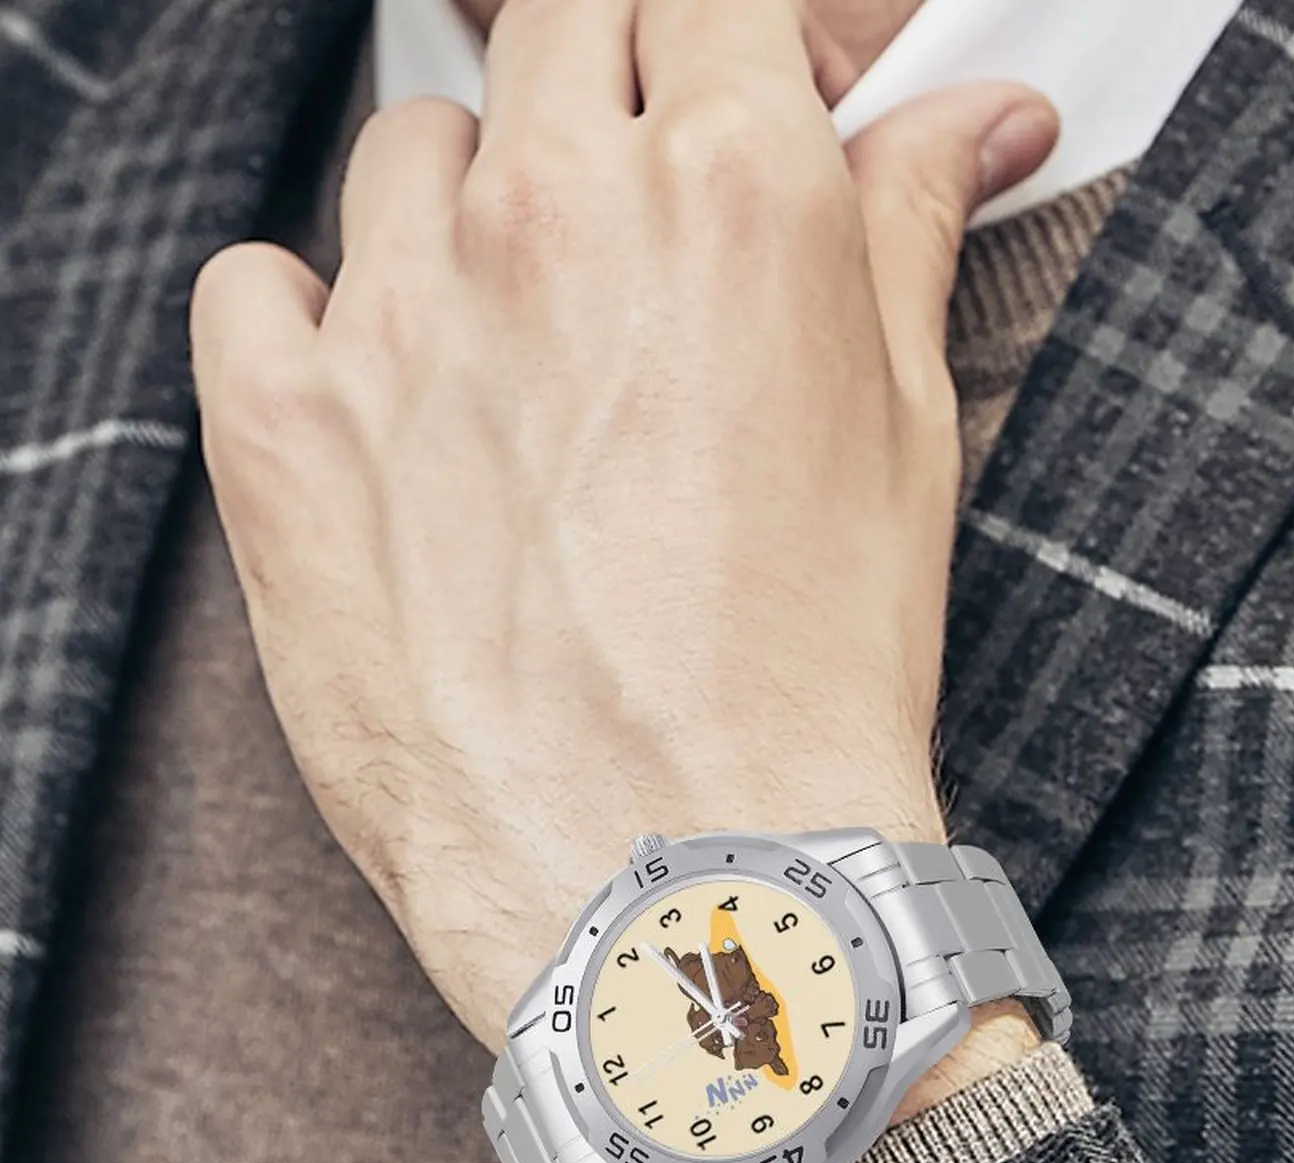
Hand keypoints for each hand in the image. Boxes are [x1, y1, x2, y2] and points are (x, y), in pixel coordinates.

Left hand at [190, 0, 1058, 1162]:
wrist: (686, 883)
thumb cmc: (814, 688)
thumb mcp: (907, 443)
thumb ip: (909, 232)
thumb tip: (972, 117)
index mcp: (733, 194)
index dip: (726, 46)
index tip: (729, 108)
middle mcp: (555, 214)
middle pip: (555, 31)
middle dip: (611, 95)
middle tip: (641, 225)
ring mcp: (402, 315)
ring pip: (413, 151)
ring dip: (474, 210)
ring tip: (528, 354)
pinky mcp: (284, 432)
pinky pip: (259, 283)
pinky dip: (317, 313)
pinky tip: (389, 399)